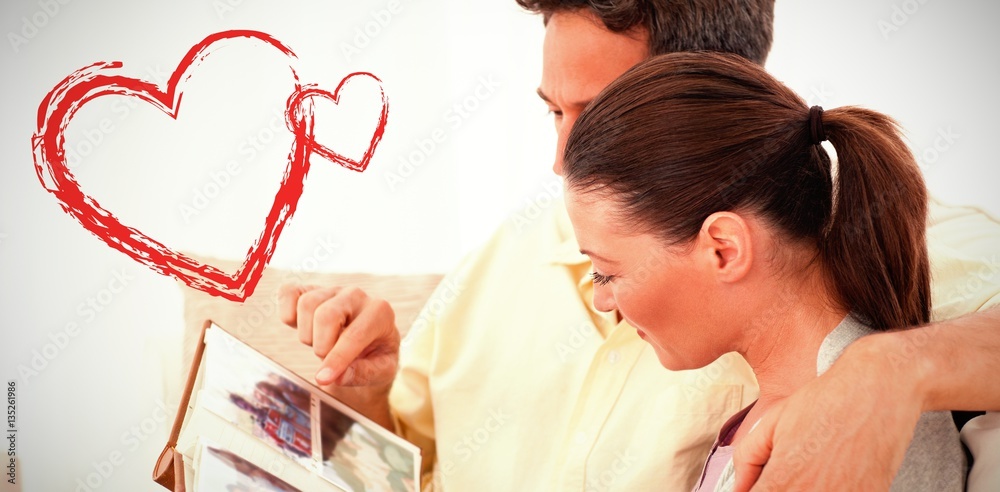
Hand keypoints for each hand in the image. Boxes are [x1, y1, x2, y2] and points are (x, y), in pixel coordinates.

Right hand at [278, 284, 399, 388]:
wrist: (368, 344)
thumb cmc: (376, 357)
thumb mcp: (381, 372)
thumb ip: (363, 374)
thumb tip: (337, 376)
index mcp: (380, 313)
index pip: (354, 335)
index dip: (336, 359)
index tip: (323, 379)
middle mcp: (357, 295)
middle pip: (326, 315)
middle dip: (321, 345)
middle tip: (327, 358)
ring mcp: (332, 290)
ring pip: (306, 304)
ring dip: (306, 334)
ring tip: (320, 344)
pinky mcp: (311, 290)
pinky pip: (289, 292)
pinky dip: (287, 312)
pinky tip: (299, 327)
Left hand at [732, 333, 922, 490]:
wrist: (879, 390)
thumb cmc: (825, 401)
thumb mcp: (771, 423)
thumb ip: (747, 459)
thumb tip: (737, 487)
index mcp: (782, 481)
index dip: (753, 491)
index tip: (759, 482)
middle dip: (775, 487)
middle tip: (784, 471)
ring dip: (802, 488)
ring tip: (808, 467)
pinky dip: (830, 488)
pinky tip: (830, 473)